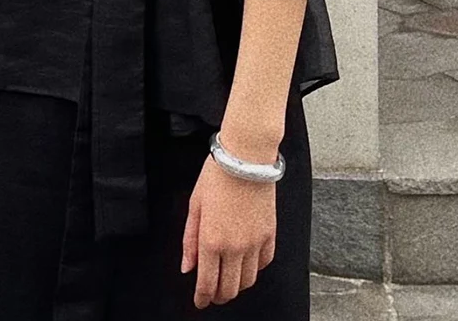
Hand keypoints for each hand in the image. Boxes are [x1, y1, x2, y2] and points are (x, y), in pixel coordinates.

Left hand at [181, 155, 275, 308]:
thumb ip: (189, 240)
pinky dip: (254, 270)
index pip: (207, 284)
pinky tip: (245, 262)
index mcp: (211, 240)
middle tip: (211, 293)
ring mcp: (255, 243)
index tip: (199, 301)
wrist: (246, 156)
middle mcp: (234, 247)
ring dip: (236, 285)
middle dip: (218, 296)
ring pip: (247, 282)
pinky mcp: (270, 235)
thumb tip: (187, 267)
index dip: (202, 298)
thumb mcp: (195, 205)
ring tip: (228, 279)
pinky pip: (263, 264)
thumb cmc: (217, 175)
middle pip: (228, 289)